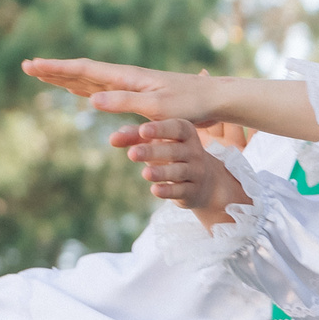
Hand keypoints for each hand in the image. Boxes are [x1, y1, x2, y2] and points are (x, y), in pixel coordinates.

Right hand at [22, 57, 221, 120]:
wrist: (215, 99)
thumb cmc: (190, 105)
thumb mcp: (157, 107)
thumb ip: (124, 102)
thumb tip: (90, 99)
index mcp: (127, 77)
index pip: (85, 70)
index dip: (57, 69)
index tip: (33, 65)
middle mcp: (126, 77)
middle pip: (82, 71)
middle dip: (55, 70)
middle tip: (27, 67)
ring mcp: (132, 84)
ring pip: (92, 79)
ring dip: (67, 77)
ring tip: (45, 74)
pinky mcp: (139, 94)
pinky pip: (105, 89)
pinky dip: (87, 87)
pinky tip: (82, 92)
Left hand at [110, 118, 250, 223]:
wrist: (205, 181)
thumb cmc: (174, 155)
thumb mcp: (158, 142)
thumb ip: (135, 137)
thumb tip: (112, 138)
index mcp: (187, 134)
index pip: (176, 128)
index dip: (160, 129)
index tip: (143, 130)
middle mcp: (194, 152)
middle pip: (175, 151)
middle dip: (153, 152)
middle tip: (132, 153)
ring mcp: (196, 172)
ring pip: (179, 171)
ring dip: (161, 172)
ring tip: (145, 173)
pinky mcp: (192, 191)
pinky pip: (181, 190)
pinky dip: (168, 191)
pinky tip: (155, 190)